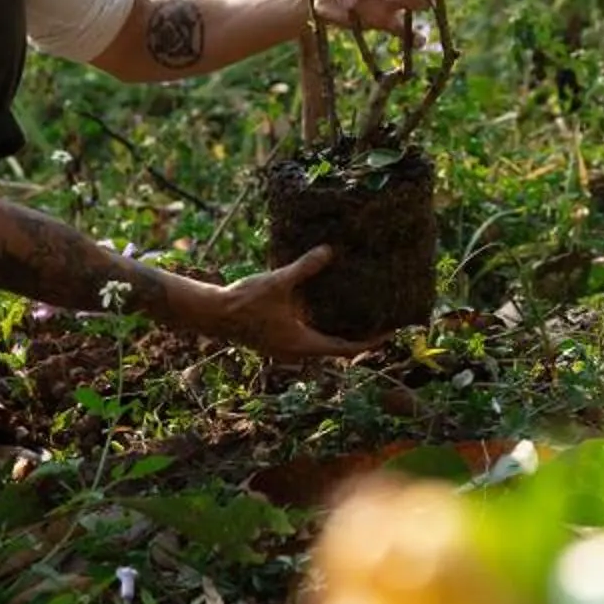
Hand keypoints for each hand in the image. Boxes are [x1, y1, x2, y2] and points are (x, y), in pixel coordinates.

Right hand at [145, 247, 375, 360]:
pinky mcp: (277, 342)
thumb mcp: (278, 282)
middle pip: (337, 349)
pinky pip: (308, 339)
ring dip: (340, 333)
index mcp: (302, 344)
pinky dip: (323, 329)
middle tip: (382, 321)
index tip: (391, 332)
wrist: (212, 314)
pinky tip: (328, 311)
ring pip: (322, 345)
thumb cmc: (244, 301)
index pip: (346, 348)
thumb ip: (304, 268)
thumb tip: (329, 250)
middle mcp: (297, 352)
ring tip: (360, 316)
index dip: (370, 341)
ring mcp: (286, 349)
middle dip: (360, 337)